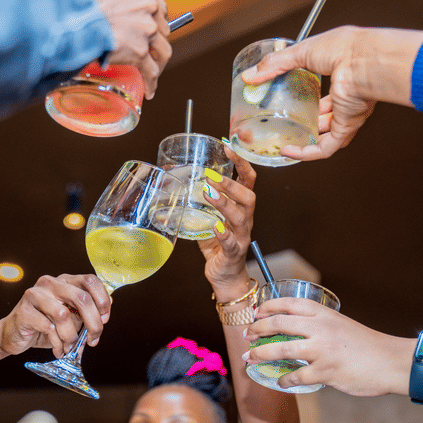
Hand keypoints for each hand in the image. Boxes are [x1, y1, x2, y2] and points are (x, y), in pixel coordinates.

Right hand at [0, 274, 110, 357]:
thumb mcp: (70, 316)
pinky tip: (58, 350)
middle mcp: (50, 283)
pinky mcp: (24, 311)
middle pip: (81, 298)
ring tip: (70, 346)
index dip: (102, 301)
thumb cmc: (45, 325)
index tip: (105, 319)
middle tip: (94, 338)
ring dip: (71, 337)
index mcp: (64, 281)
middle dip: (93, 323)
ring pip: (64, 315)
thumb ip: (86, 308)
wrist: (13, 336)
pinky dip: (58, 344)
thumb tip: (110, 302)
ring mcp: (35, 295)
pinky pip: (49, 328)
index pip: (90, 281)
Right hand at [98, 0, 170, 99]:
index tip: (154, 34)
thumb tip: (124, 18)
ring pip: (163, 54)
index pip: (162, 12)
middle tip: (150, 55)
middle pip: (164, 34)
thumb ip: (126, 8)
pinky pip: (151, 72)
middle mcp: (150, 12)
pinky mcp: (139, 52)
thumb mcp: (114, 2)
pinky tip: (149, 90)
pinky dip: (151, 83)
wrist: (79, 23)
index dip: (158, 26)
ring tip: (151, 74)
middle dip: (157, 45)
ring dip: (158, 65)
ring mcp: (147, 32)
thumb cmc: (91, 12)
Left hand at [197, 147, 256, 295]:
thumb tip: (174, 186)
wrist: (225, 277)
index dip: (241, 163)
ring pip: (241, 217)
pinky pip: (232, 242)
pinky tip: (215, 227)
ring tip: (209, 193)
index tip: (229, 145)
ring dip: (225, 203)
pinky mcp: (234, 253)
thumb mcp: (207, 220)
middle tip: (211, 174)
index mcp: (241, 208)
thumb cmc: (218, 247)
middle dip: (231, 183)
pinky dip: (224, 234)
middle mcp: (245, 220)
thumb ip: (197, 205)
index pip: (247, 180)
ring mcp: (242, 237)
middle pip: (248, 196)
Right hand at [240, 26, 422, 159]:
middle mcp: (348, 99)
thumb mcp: (301, 52)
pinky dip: (305, 154)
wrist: (362, 60)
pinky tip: (288, 152)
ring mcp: (347, 115)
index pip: (327, 94)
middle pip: (328, 118)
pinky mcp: (345, 128)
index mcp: (343, 78)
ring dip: (306, 142)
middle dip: (309, 124)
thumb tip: (251, 76)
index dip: (310, 100)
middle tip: (288, 126)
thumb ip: (274, 65)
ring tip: (284, 143)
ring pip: (326, 136)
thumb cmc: (344, 48)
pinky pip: (324, 148)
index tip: (293, 103)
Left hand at [244, 297, 412, 396]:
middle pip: (278, 323)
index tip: (255, 313)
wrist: (392, 361)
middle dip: (257, 329)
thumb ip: (320, 326)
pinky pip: (296, 376)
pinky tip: (279, 380)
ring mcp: (322, 350)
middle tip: (247, 335)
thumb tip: (294, 333)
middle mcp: (320, 328)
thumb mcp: (341, 325)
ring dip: (261, 354)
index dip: (267, 307)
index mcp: (324, 313)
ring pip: (282, 349)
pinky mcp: (326, 372)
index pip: (288, 303)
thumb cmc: (367, 345)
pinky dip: (284, 379)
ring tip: (250, 358)